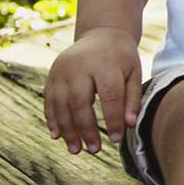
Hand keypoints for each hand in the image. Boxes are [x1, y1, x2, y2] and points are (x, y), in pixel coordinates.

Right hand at [43, 27, 141, 155]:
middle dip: (86, 129)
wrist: (102, 34)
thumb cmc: (121, 58)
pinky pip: (49, 100)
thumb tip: (129, 125)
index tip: (117, 140)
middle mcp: (80, 66)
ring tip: (76, 150)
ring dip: (67, 130)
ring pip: (61, 104)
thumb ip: (132, 99)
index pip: (109, 96)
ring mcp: (62, 70)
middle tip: (94, 150)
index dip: (113, 120)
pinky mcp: (52, 74)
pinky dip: (52, 119)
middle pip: (80, 102)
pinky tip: (57, 136)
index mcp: (105, 64)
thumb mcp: (134, 73)